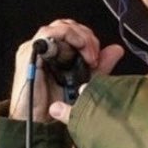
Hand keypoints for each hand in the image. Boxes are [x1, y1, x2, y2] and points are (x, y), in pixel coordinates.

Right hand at [8, 19, 123, 121]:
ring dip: (79, 36)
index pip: (74, 31)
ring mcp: (35, 49)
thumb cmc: (56, 105)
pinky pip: (47, 34)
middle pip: (68, 25)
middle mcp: (44, 48)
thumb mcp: (85, 82)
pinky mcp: (30, 54)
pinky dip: (66, 36)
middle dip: (86, 36)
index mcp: (55, 52)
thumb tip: (117, 49)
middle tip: (94, 55)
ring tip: (89, 54)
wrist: (38, 122)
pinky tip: (78, 50)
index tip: (98, 56)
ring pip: (60, 26)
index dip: (89, 38)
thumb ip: (100, 66)